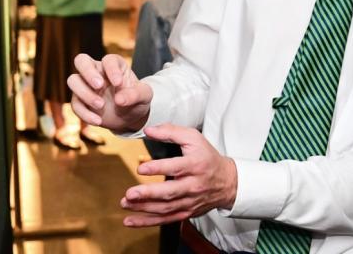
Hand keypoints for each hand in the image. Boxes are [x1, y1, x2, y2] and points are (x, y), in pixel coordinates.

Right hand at [68, 53, 152, 131]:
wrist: (129, 117)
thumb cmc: (137, 100)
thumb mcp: (144, 96)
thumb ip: (135, 95)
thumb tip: (119, 99)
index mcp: (115, 65)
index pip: (108, 60)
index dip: (111, 69)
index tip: (118, 83)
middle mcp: (97, 72)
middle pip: (81, 60)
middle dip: (88, 72)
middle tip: (99, 86)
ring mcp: (86, 86)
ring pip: (73, 80)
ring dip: (84, 93)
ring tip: (101, 105)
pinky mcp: (80, 101)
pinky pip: (74, 104)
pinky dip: (84, 113)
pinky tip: (98, 121)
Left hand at [120, 124, 237, 226]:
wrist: (227, 181)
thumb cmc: (207, 157)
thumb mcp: (194, 138)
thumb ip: (171, 132)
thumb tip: (149, 130)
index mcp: (196, 164)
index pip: (176, 167)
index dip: (158, 168)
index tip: (141, 168)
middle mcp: (193, 185)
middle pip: (170, 192)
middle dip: (149, 194)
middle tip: (130, 193)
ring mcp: (190, 201)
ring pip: (166, 208)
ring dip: (143, 208)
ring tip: (125, 203)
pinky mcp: (186, 213)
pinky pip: (165, 220)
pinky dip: (147, 222)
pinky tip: (130, 220)